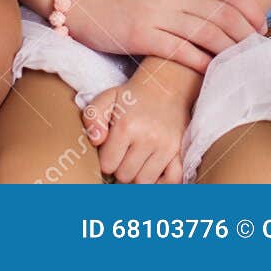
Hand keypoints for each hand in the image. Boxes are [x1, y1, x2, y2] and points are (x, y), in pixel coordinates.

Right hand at [69, 0, 267, 72]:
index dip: (248, 7)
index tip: (261, 23)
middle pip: (220, 13)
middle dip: (245, 32)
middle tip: (258, 46)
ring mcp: (156, 13)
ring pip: (205, 33)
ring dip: (229, 50)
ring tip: (243, 61)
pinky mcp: (142, 36)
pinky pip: (181, 51)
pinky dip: (202, 62)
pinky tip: (215, 70)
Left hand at [81, 59, 197, 183]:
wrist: (164, 87)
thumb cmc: (131, 97)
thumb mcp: (106, 98)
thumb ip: (92, 117)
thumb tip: (97, 141)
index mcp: (126, 126)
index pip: (108, 165)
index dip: (105, 160)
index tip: (109, 151)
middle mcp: (147, 138)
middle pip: (125, 176)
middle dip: (120, 169)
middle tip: (122, 156)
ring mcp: (165, 147)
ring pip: (144, 182)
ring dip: (137, 176)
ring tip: (135, 162)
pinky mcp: (179, 152)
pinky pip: (172, 182)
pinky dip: (161, 184)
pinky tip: (152, 174)